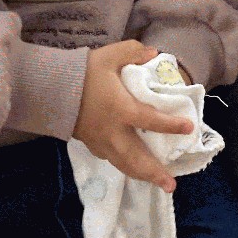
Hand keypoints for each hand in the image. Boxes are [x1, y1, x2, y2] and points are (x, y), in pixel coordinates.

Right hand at [74, 40, 195, 191]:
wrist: (48, 88)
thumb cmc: (81, 72)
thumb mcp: (108, 55)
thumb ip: (133, 51)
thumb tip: (153, 53)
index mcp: (120, 108)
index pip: (151, 120)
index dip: (171, 126)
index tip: (189, 128)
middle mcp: (113, 130)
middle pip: (136, 158)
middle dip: (154, 173)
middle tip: (171, 185)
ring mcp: (100, 141)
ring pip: (124, 164)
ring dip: (142, 175)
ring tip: (159, 184)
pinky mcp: (91, 144)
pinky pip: (111, 159)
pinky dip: (125, 166)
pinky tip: (133, 167)